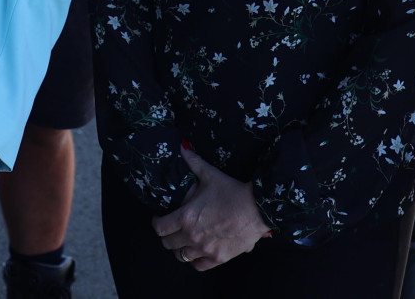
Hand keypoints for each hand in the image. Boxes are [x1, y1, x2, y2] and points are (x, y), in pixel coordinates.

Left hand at [152, 145, 270, 270]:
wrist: (258, 208)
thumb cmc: (232, 191)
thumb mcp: (210, 175)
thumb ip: (193, 162)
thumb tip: (183, 147)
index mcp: (186, 217)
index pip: (160, 228)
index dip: (156, 222)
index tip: (159, 218)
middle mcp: (192, 236)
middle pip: (168, 244)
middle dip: (167, 236)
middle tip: (172, 228)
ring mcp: (205, 250)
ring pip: (181, 257)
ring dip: (180, 248)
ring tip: (184, 240)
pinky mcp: (219, 258)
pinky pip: (198, 266)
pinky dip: (195, 260)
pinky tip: (198, 251)